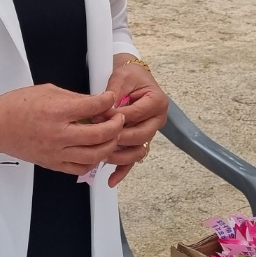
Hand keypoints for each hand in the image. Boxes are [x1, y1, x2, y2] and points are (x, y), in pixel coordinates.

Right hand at [0, 84, 124, 175]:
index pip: (93, 106)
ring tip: (112, 136)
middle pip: (100, 135)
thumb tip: (98, 103)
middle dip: (116, 125)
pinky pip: (80, 168)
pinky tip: (96, 151)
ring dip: (109, 145)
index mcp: (57, 111)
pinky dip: (93, 161)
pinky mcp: (52, 164)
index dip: (108, 101)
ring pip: (94, 155)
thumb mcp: (48, 91)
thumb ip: (75, 98)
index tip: (111, 98)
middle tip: (119, 118)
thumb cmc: (18, 105)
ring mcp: (56, 152)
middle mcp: (58, 134)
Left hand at [103, 57, 168, 187]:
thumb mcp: (122, 77)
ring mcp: (150, 132)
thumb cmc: (129, 75)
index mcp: (157, 102)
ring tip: (102, 155)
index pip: (136, 114)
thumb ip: (113, 94)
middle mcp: (157, 119)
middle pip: (140, 135)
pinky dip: (123, 170)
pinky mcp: (140, 141)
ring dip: (120, 155)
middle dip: (118, 138)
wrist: (132, 77)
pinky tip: (111, 180)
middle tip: (99, 137)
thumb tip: (103, 113)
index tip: (98, 118)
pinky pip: (133, 158)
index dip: (117, 118)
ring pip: (137, 150)